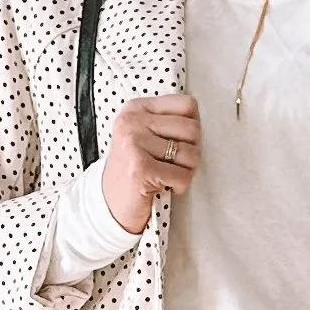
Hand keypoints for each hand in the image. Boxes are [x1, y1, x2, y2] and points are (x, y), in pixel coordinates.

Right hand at [102, 94, 201, 233]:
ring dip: (186, 171)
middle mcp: (132, 122)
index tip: (177, 141)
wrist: (110, 204)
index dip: (192, 126)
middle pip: (192, 129)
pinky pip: (183, 176)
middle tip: (174, 163)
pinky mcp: (141, 168)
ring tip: (168, 174)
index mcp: (136, 108)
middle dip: (191, 151)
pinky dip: (179, 186)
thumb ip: (167, 121)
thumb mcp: (144, 135)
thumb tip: (199, 120)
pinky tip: (163, 186)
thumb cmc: (134, 170)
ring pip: (191, 153)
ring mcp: (134, 143)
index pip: (187, 104)